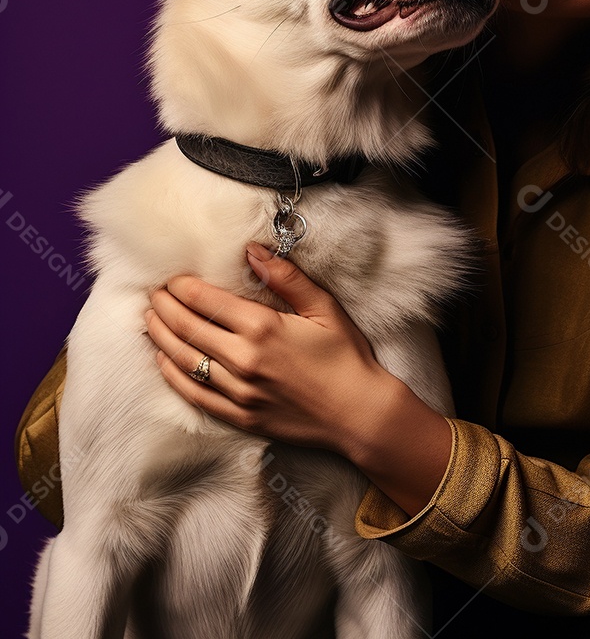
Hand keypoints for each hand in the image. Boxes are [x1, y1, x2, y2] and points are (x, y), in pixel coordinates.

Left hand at [145, 242, 394, 457]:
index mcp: (263, 328)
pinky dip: (173, 375)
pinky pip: (195, 395)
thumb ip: (286, 277)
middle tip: (153, 293)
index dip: (183, 287)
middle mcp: (244, 360)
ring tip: (150, 320)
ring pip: (185, 361)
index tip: (171, 277)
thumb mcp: (323, 307)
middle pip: (188, 329)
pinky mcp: (239, 417)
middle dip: (165, 307)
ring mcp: (239, 392)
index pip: (207, 301)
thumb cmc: (346, 356)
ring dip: (162, 338)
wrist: (359, 413)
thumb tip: (252, 251)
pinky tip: (164, 360)